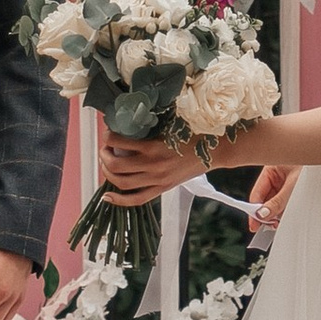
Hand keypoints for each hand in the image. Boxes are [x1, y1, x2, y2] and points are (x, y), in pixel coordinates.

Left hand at [94, 133, 222, 203]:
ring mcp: (157, 180)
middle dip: (104, 155)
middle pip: (115, 165)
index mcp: (154, 147)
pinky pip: (136, 199)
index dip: (108, 136)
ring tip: (107, 163)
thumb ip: (151, 125)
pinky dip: (119, 200)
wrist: (216, 150)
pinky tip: (107, 196)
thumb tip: (130, 119)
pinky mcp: (162, 189)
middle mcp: (153, 166)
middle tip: (105, 147)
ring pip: (122, 183)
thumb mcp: (171, 125)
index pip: (120, 142)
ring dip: (108, 173)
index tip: (108, 132)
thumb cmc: (194, 132)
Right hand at [247, 164, 294, 236]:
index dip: (255, 210)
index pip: (257, 193)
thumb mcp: (293, 185)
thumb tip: (262, 215)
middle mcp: (277, 176)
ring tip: (281, 220)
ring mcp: (285, 182)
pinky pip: (285, 202)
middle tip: (269, 227)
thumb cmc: (314, 165)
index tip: (254, 224)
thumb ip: (277, 201)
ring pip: (276, 202)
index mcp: (271, 170)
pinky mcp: (295, 188)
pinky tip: (288, 215)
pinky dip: (286, 210)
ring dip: (278, 213)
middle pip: (266, 200)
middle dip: (267, 213)